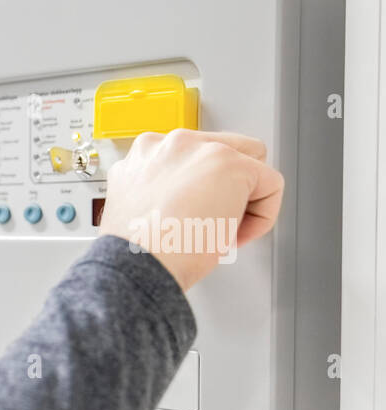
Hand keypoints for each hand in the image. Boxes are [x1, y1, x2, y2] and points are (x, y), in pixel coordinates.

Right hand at [97, 129, 284, 291]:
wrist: (137, 266)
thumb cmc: (137, 251)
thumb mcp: (140, 209)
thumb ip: (161, 191)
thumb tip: (191, 199)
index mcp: (143, 155)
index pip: (191, 159)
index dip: (198, 192)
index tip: (192, 217)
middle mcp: (169, 144)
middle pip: (224, 152)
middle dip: (225, 188)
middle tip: (212, 223)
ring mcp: (202, 149)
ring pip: (251, 164)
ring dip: (243, 198)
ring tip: (221, 230)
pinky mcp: (232, 165)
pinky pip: (271, 185)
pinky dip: (262, 217)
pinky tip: (233, 236)